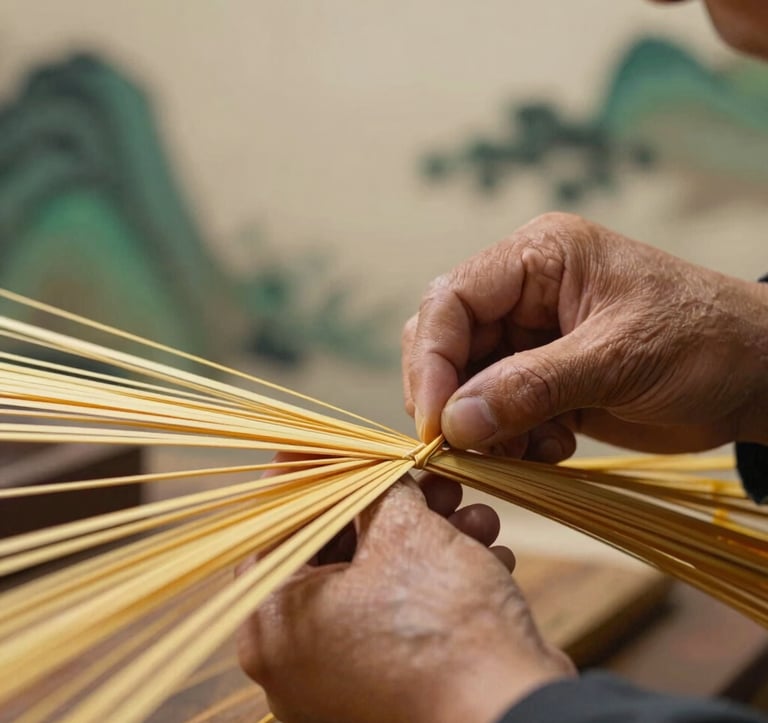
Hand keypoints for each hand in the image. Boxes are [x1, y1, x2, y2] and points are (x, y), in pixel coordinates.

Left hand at [237, 477, 573, 722]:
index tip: (335, 444)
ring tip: (472, 511)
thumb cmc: (446, 627)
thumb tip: (365, 465)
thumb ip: (373, 490)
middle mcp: (298, 661)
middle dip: (391, 506)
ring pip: (377, 582)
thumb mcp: (405, 533)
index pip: (281, 527)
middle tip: (426, 477)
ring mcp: (343, 681)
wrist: (517, 715)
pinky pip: (399, 617)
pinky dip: (435, 581)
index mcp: (277, 624)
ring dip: (427, 538)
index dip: (314, 476)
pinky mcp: (389, 687)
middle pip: (336, 554)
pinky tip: (483, 550)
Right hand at [402, 212, 767, 459]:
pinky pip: (498, 413)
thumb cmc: (705, 342)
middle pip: (448, 343)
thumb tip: (456, 424)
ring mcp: (531, 339)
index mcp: (537, 258)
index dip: (432, 360)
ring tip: (532, 450)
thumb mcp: (618, 358)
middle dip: (455, 399)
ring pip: (468, 385)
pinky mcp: (543, 380)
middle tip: (470, 448)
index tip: (439, 422)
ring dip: (486, 428)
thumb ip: (532, 387)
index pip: (451, 300)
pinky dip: (512, 441)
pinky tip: (555, 450)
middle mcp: (523, 293)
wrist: (761, 377)